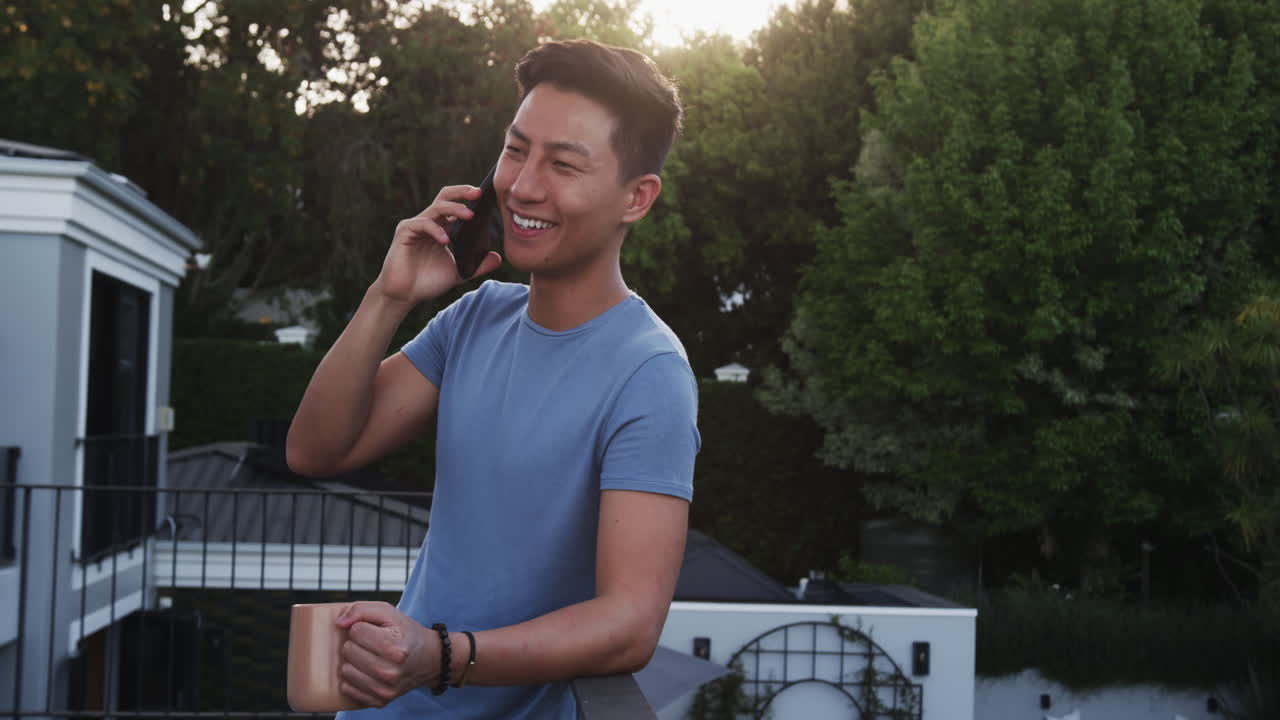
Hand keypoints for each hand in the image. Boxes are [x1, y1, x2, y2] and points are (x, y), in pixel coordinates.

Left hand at [335, 601, 438, 707]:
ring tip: (370, 657)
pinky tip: (367, 672)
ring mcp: (385, 689)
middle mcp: (390, 671)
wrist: (429, 659)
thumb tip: (339, 624)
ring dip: (354, 662)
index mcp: (394, 647)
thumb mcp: (388, 612)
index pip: (356, 631)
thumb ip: (361, 609)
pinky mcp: (380, 701)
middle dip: (357, 644)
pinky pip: (348, 688)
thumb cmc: (405, 633)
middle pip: (348, 650)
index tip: (375, 631)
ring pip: (346, 670)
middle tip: (373, 644)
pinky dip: (354, 678)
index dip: (362, 627)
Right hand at [372, 185, 502, 307]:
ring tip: (470, 215)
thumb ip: (477, 266)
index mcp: (441, 228)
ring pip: (436, 207)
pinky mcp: (404, 232)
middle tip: (479, 193)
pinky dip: (436, 230)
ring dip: (455, 209)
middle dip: (462, 192)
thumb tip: (498, 258)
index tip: (487, 198)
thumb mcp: (458, 273)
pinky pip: (422, 224)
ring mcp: (415, 225)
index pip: (455, 205)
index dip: (469, 200)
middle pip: (445, 197)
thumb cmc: (427, 282)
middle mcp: (428, 222)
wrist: (404, 295)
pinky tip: (446, 240)